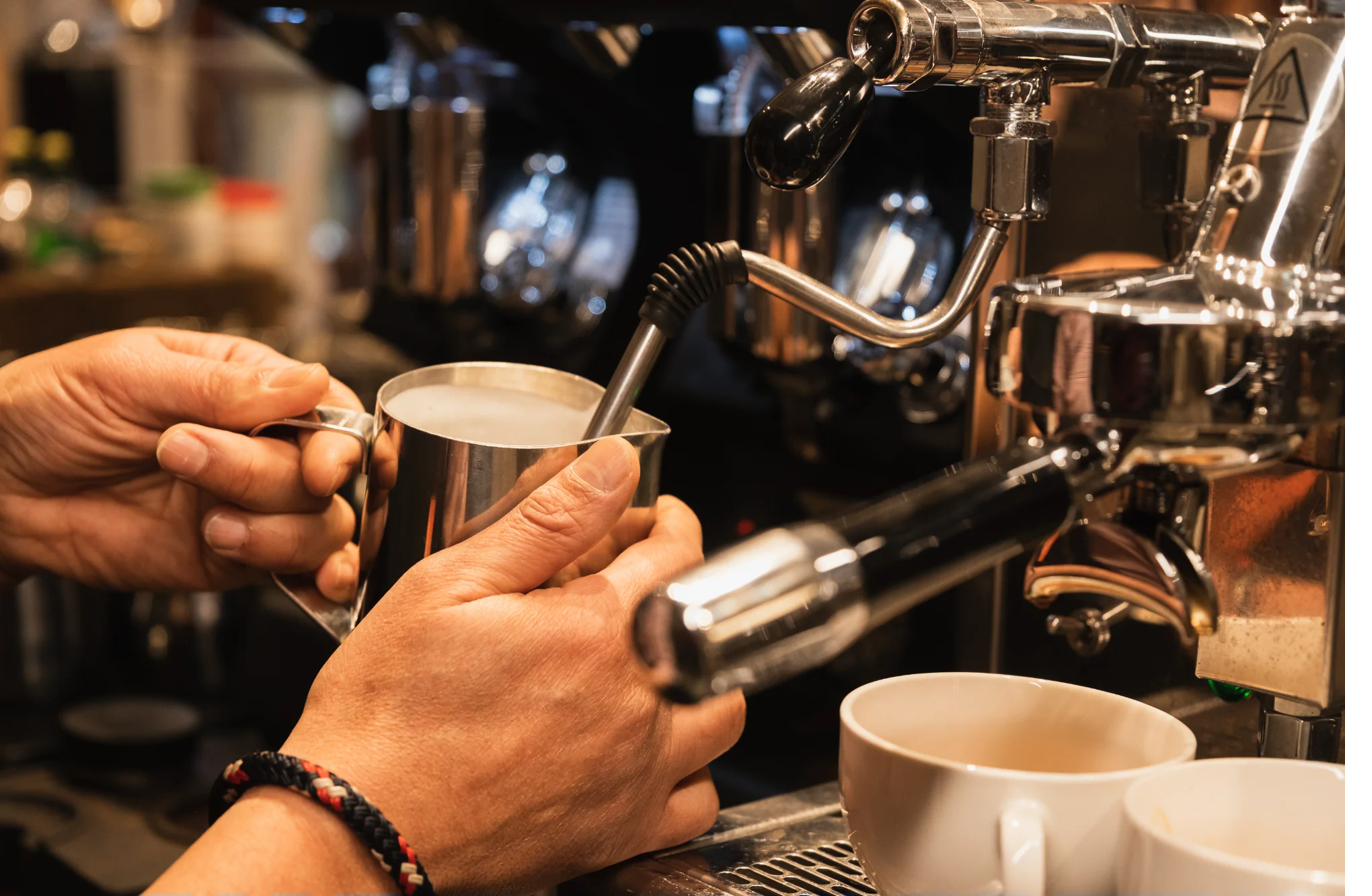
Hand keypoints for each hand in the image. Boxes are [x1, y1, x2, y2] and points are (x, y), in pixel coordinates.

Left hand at [0, 327, 363, 595]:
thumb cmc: (51, 409)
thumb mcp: (132, 373)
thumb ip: (226, 385)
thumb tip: (311, 380)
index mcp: (250, 387)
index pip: (330, 409)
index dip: (339, 441)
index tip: (317, 465)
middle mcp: (263, 446)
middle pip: (322, 474)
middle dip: (263, 477)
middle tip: (183, 457)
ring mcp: (251, 505)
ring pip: (321, 526)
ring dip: (277, 532)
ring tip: (210, 525)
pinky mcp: (234, 558)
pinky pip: (297, 571)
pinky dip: (317, 580)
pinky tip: (317, 583)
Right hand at [279, 438, 745, 892]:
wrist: (356, 829)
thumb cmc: (387, 714)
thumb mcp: (451, 586)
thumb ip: (548, 520)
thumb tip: (614, 464)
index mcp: (597, 632)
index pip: (677, 554)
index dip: (670, 523)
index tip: (656, 520)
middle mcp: (633, 704)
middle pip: (711, 627)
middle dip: (686, 593)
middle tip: (643, 590)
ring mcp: (634, 774)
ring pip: (721, 715)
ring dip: (701, 677)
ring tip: (652, 663)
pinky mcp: (620, 834)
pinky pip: (698, 800)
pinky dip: (692, 769)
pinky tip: (651, 749)